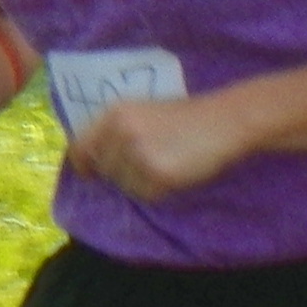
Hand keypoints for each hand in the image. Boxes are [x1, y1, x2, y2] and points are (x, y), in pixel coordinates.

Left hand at [63, 94, 250, 199]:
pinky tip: (176, 172)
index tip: (91, 174)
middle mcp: (121, 132)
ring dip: (141, 182)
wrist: (225, 120)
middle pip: (105, 171)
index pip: (81, 148)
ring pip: (125, 186)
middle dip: (121, 174)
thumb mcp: (144, 111)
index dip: (84, 165)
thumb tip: (92, 161)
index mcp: (115, 113)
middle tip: (149, 163)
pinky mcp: (157, 174)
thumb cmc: (187, 116)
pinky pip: (146, 195)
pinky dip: (159, 190)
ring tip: (166, 162)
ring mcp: (138, 154)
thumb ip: (117, 131)